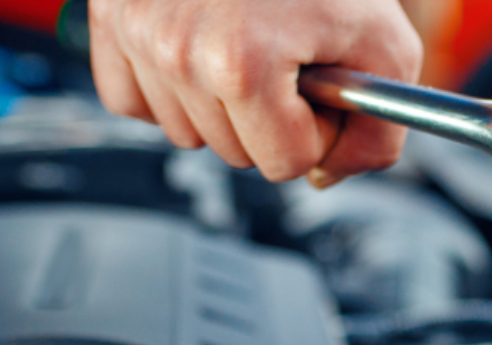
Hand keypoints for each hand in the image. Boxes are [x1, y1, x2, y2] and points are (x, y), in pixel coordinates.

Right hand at [89, 0, 421, 185]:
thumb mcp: (383, 45)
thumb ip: (377, 131)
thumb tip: (329, 175)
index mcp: (242, 64)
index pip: (286, 163)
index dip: (317, 128)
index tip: (321, 81)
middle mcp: (177, 52)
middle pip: (236, 154)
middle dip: (272, 118)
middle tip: (288, 58)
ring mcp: (136, 35)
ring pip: (187, 134)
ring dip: (221, 105)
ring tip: (246, 44)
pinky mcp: (108, 21)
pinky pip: (135, 103)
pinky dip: (170, 89)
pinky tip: (201, 50)